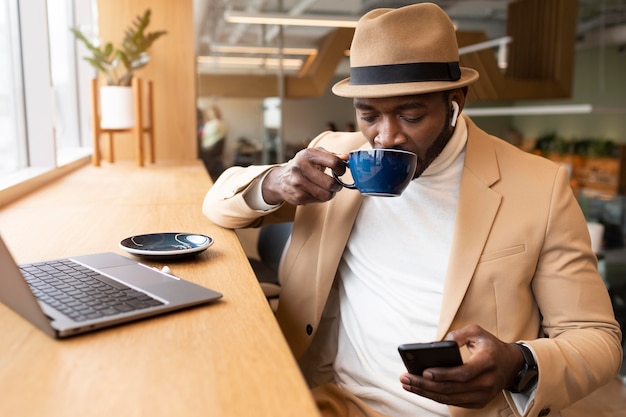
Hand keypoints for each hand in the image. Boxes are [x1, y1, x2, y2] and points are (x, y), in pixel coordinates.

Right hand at [261, 147, 346, 205]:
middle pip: (330, 183)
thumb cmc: (302, 165)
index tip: (340, 170)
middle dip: (338, 185)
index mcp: (308, 154)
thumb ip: (332, 156)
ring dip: (331, 193)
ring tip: (327, 189)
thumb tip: (347, 157)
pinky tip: (315, 192)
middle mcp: (301, 167)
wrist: (280, 180)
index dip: (342, 168)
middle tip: (336, 184)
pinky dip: (321, 197)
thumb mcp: (315, 155)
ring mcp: (298, 183)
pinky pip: (319, 200)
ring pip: (326, 195)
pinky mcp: (298, 197)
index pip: (334, 162)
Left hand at [399, 324, 523, 408]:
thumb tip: (437, 344)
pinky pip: (452, 401)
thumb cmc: (490, 345)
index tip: (424, 371)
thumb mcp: (477, 332)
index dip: (443, 374)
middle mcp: (486, 382)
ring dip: (425, 392)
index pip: (463, 373)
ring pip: (449, 398)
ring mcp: (482, 395)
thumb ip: (457, 334)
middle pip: (452, 389)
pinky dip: (434, 396)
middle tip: (405, 378)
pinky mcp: (478, 402)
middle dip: (425, 385)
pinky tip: (420, 389)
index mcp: (487, 363)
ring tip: (407, 384)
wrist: (511, 365)